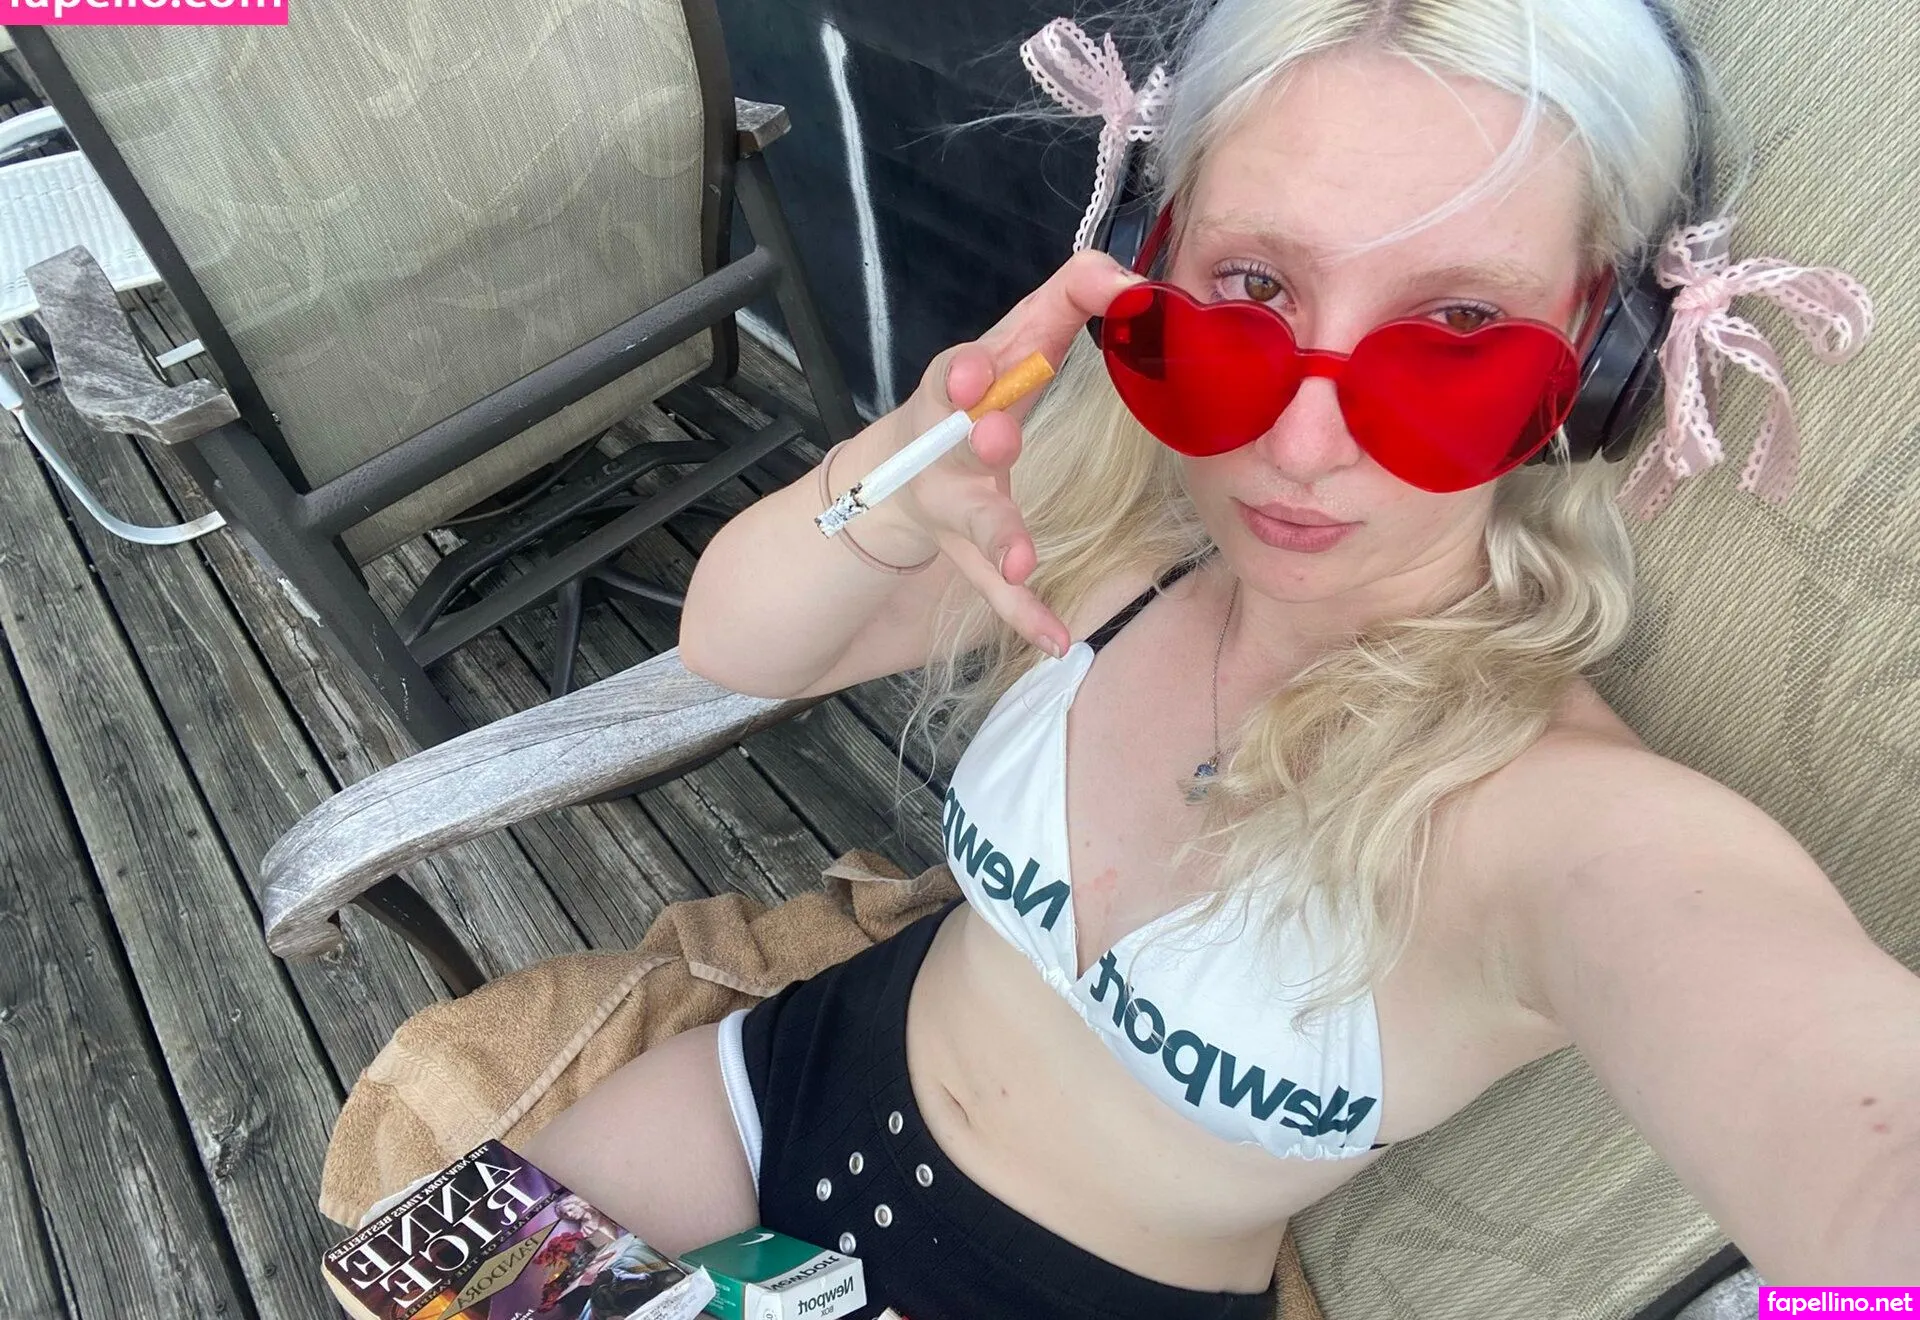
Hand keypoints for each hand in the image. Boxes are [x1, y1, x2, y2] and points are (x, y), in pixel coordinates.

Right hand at [870, 249, 1146, 656]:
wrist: (896, 476)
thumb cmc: (975, 397)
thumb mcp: (1015, 340)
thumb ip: (1069, 300)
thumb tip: (1136, 275)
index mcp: (969, 379)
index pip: (985, 346)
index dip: (1009, 339)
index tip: (1048, 327)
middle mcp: (950, 435)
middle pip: (958, 431)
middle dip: (978, 430)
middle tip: (996, 435)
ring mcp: (950, 497)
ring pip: (972, 515)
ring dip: (994, 532)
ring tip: (1019, 561)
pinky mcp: (963, 549)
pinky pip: (990, 588)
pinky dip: (1021, 614)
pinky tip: (1055, 639)